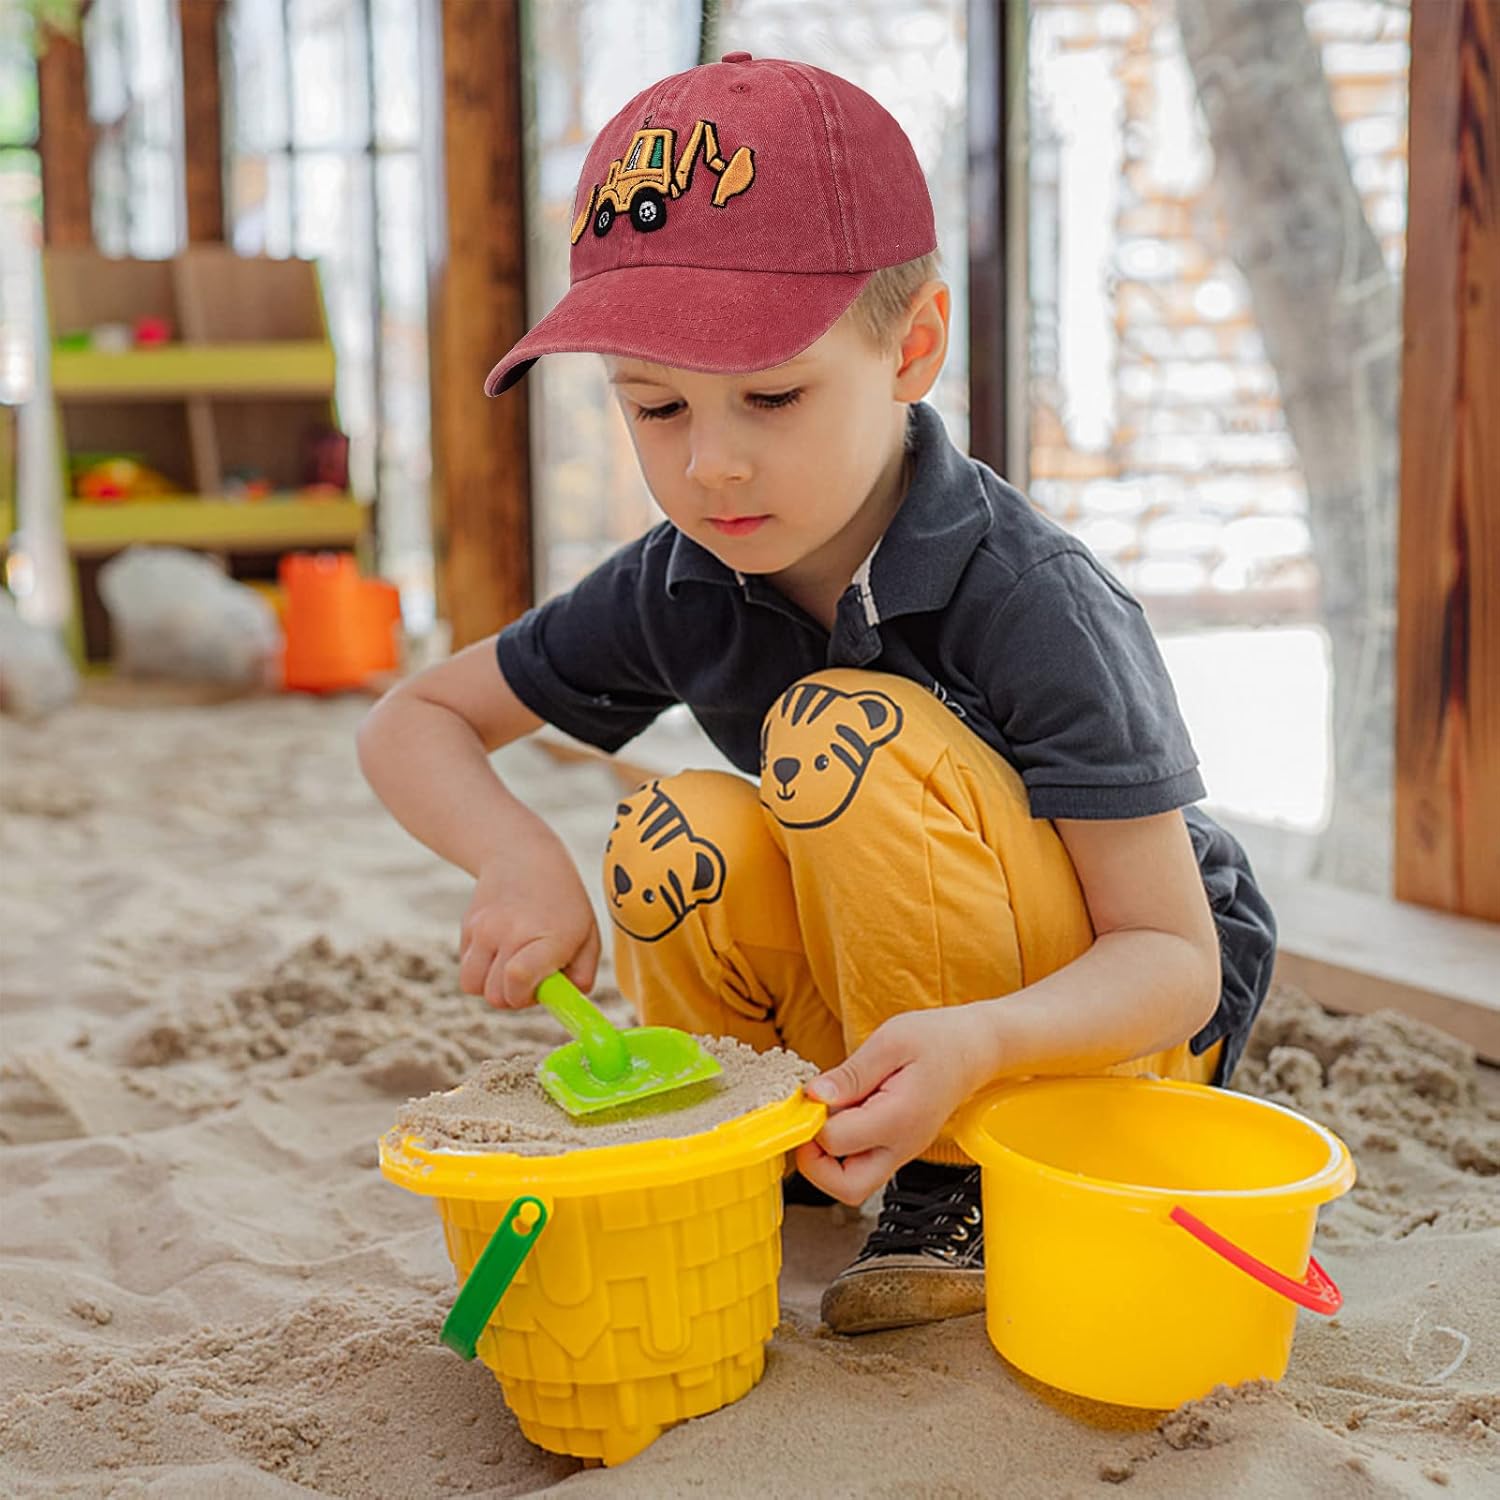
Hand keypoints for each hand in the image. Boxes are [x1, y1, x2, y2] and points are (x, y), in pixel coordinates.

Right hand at [458, 837, 600, 1008]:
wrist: (522, 855)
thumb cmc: (562, 902)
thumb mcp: (587, 934)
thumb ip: (582, 975)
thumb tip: (564, 1002)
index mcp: (547, 938)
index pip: (518, 980)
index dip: (525, 997)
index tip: (541, 987)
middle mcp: (510, 933)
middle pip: (495, 996)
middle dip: (513, 997)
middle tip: (530, 977)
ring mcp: (484, 930)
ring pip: (472, 985)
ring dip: (491, 985)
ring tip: (511, 964)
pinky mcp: (467, 928)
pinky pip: (466, 968)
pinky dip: (481, 968)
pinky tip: (499, 947)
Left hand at [795, 1008, 994, 1204]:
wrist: (974, 1048)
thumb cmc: (937, 1040)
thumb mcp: (890, 1041)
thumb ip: (851, 1073)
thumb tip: (814, 1095)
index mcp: (899, 1118)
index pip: (837, 1142)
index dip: (813, 1121)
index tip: (811, 1095)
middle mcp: (902, 1145)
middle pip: (847, 1189)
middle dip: (815, 1165)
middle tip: (810, 1126)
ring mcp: (902, 1151)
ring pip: (854, 1184)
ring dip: (828, 1160)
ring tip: (829, 1117)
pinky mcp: (898, 1148)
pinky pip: (863, 1166)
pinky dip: (844, 1150)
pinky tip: (845, 1115)